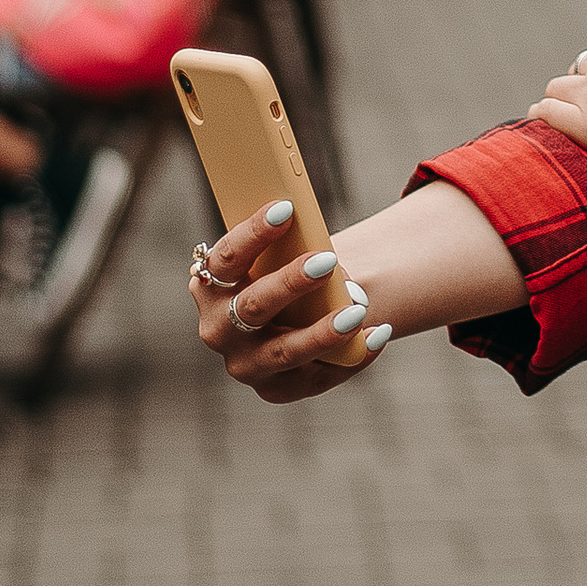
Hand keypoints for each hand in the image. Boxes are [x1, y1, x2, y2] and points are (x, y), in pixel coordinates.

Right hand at [190, 180, 525, 404]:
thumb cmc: (282, 268)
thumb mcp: (278, 250)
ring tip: (358, 311)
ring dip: (322, 331)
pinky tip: (377, 335)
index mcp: (209, 285)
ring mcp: (246, 364)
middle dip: (291, 282)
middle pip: (253, 306)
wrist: (294, 316)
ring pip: (283, 351)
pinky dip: (351, 355)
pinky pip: (317, 376)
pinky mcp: (277, 389)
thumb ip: (284, 234)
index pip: (225, 259)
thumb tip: (302, 196)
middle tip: (328, 260)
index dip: (254, 233)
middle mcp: (218, 328)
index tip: (288, 206)